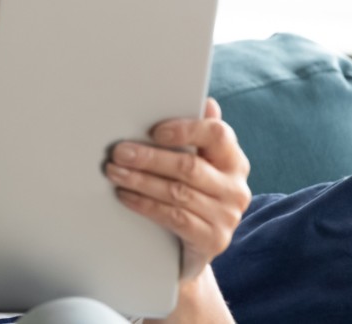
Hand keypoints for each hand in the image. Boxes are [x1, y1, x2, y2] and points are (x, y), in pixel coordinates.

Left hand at [104, 98, 250, 281]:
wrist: (194, 248)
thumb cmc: (192, 193)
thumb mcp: (197, 163)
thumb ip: (198, 134)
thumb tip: (206, 102)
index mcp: (233, 159)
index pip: (218, 135)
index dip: (186, 130)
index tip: (154, 131)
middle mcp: (236, 187)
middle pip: (189, 166)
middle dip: (149, 158)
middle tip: (119, 152)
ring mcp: (227, 216)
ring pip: (177, 193)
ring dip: (140, 181)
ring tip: (114, 172)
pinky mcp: (214, 239)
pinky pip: (175, 218)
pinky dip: (146, 205)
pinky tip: (126, 196)